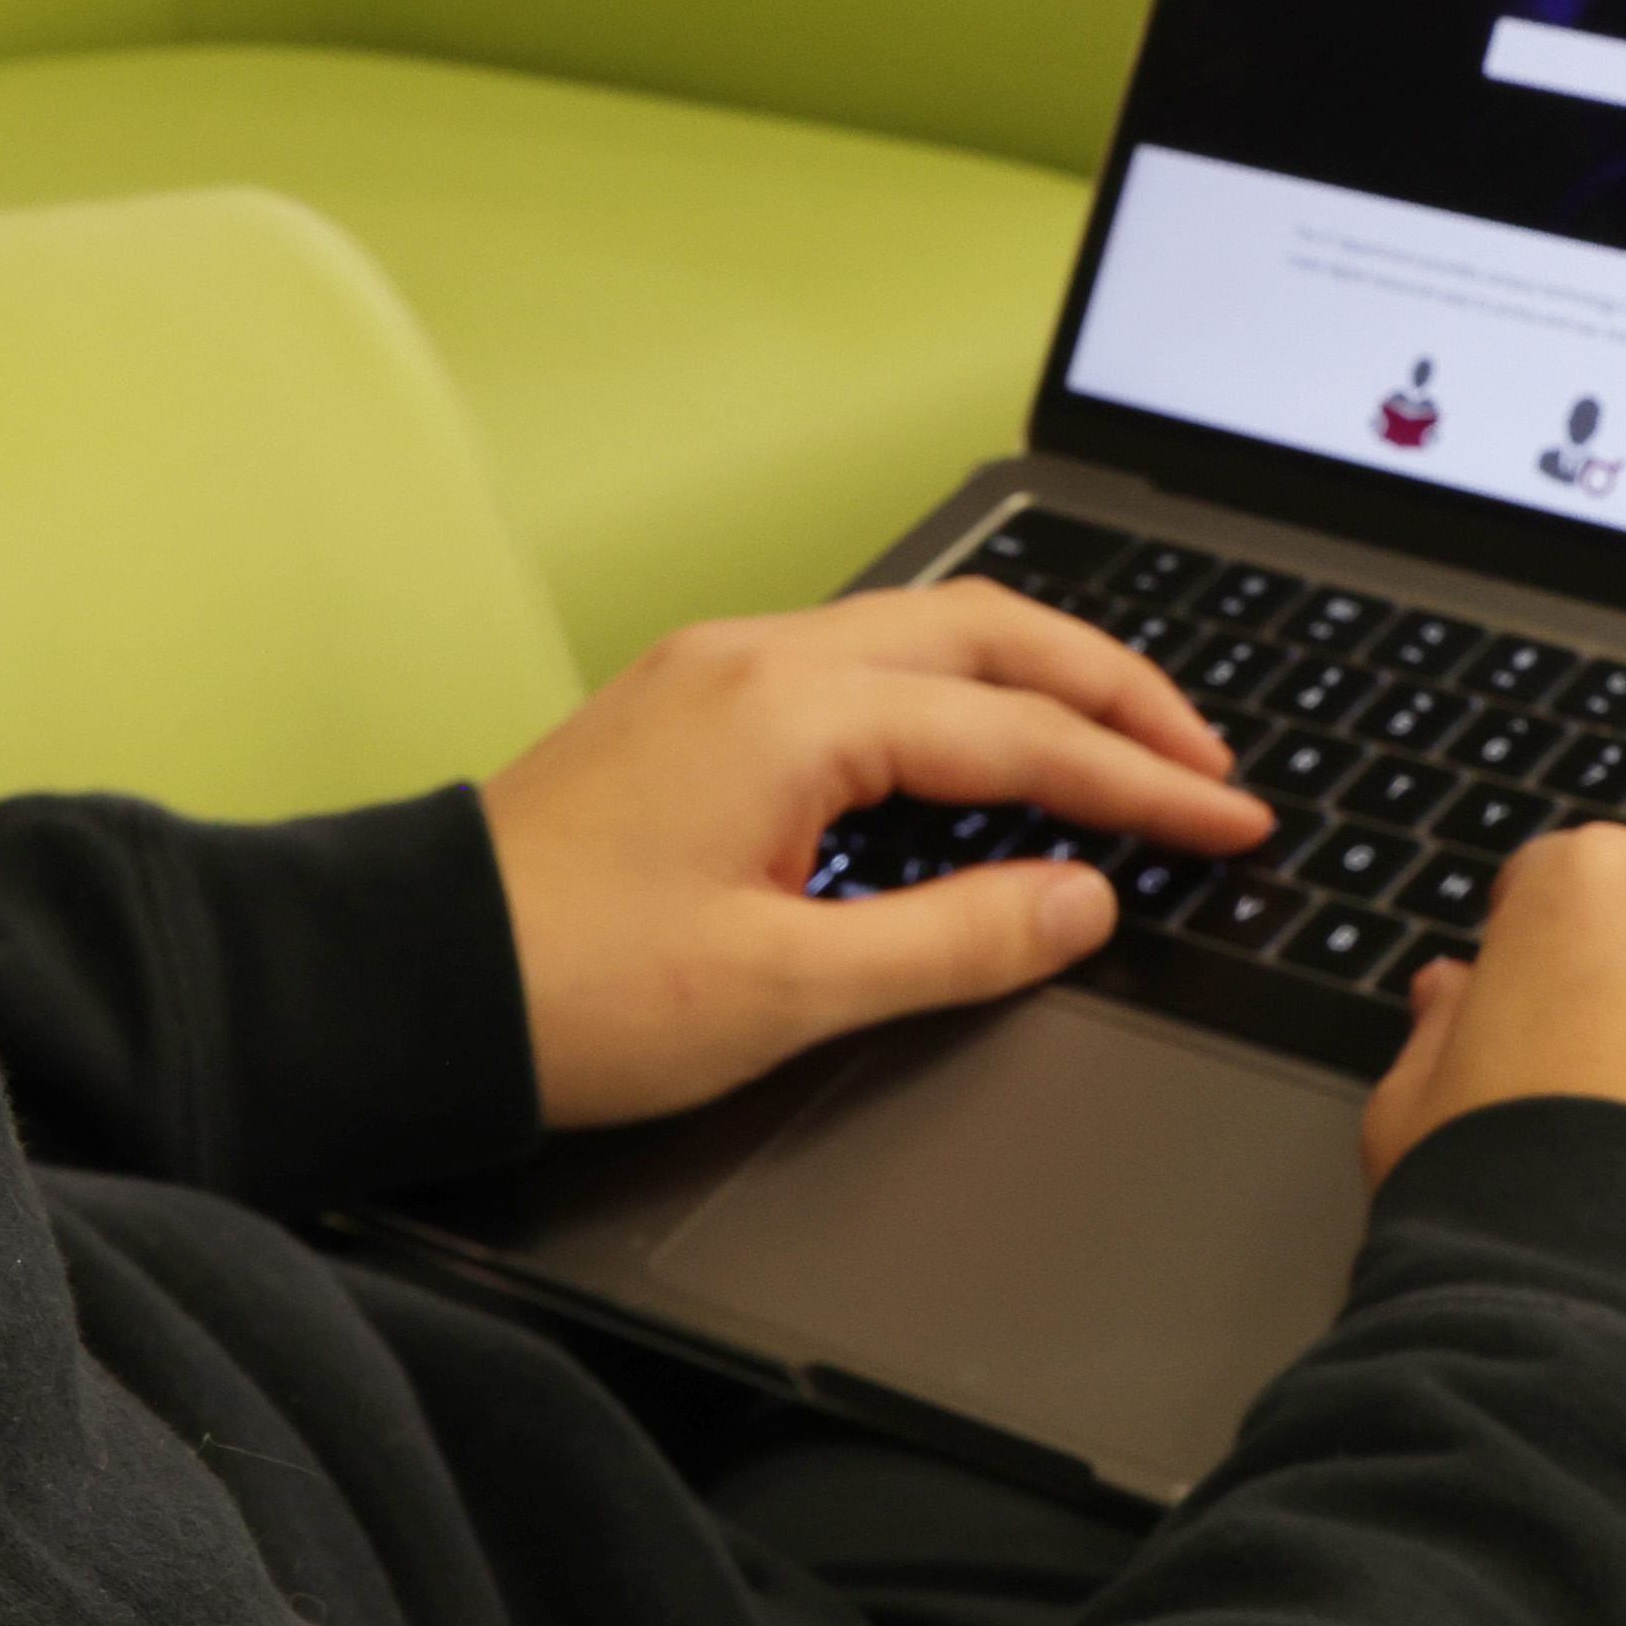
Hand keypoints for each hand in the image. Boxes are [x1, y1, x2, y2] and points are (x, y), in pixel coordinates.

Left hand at [480, 585, 1266, 1132]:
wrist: (393, 982)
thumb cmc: (565, 991)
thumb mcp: (785, 990)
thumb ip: (953, 938)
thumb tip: (1083, 900)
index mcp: (795, 713)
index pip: (1020, 732)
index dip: (1143, 783)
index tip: (1232, 824)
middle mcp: (761, 662)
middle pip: (990, 635)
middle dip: (1115, 694)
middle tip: (1207, 763)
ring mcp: (718, 676)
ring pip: (924, 641)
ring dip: (1037, 686)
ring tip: (1122, 750)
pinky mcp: (687, 712)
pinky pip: (861, 672)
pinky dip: (956, 703)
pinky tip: (984, 763)